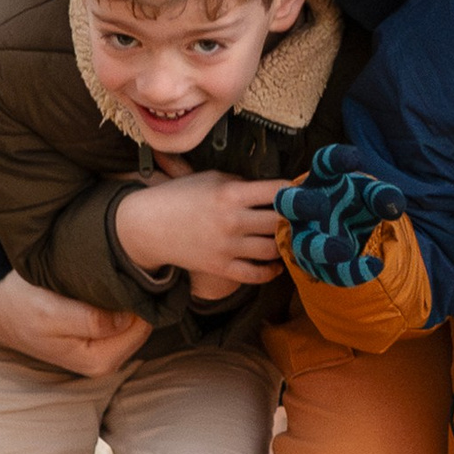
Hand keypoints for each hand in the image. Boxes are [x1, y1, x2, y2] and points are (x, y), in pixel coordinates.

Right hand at [0, 268, 151, 378]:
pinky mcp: (91, 330)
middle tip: (121, 266)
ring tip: (107, 270)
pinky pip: (117, 310)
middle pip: (141, 322)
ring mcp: (98, 345)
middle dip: (135, 295)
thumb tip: (131, 317)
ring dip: (124, 293)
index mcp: (98, 360)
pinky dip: (114, 293)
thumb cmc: (17, 304)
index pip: (143, 327)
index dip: (141, 297)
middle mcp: (102, 358)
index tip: (130, 270)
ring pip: (131, 314)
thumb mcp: (51, 313)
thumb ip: (92, 321)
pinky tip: (100, 278)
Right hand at [112, 173, 288, 297]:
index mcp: (231, 194)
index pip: (279, 191)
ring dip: (285, 245)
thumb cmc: (180, 196)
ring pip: (273, 249)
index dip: (297, 192)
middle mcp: (232, 221)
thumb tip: (273, 190)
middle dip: (295, 220)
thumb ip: (242, 184)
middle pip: (280, 222)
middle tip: (303, 219)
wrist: (148, 225)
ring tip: (290, 239)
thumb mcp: (211, 179)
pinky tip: (277, 263)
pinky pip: (255, 275)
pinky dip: (271, 271)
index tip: (305, 194)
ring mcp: (227, 247)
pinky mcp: (220, 267)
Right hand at [277, 145, 406, 287]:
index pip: (322, 164)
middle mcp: (306, 207)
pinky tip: (374, 266)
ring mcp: (307, 237)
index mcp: (321, 181)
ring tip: (342, 250)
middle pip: (290, 202)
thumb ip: (382, 195)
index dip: (335, 158)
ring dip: (320, 248)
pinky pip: (330, 271)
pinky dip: (351, 271)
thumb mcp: (372, 194)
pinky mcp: (318, 264)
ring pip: (304, 245)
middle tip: (319, 205)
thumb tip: (393, 205)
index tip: (355, 158)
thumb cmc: (355, 202)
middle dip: (300, 204)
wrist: (350, 230)